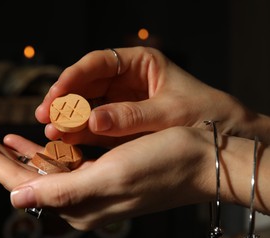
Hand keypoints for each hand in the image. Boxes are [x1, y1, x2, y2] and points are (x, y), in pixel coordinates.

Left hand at [0, 118, 214, 229]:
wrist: (201, 159)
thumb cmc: (162, 164)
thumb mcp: (111, 178)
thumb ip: (61, 192)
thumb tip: (14, 202)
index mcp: (76, 202)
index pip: (16, 180)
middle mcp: (78, 198)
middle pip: (20, 173)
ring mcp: (88, 185)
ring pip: (36, 167)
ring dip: (10, 149)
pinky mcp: (99, 172)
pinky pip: (58, 162)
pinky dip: (39, 149)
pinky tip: (26, 140)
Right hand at [35, 46, 262, 146]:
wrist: (225, 142)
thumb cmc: (206, 116)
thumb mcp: (170, 113)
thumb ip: (130, 117)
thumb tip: (92, 122)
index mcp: (141, 63)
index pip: (98, 63)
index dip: (73, 77)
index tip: (56, 94)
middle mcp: (127, 81)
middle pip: (87, 84)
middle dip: (65, 100)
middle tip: (45, 115)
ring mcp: (121, 103)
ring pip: (87, 106)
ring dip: (68, 118)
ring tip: (50, 131)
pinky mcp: (120, 125)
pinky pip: (95, 126)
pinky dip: (80, 134)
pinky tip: (65, 141)